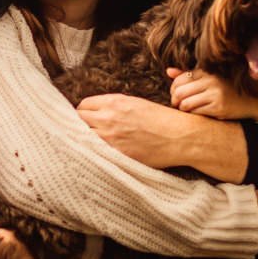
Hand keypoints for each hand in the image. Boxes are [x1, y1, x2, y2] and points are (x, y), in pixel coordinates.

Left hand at [76, 94, 194, 168]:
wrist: (180, 137)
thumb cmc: (162, 120)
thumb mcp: (136, 104)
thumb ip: (113, 107)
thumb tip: (97, 113)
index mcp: (114, 103)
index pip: (83, 106)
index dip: (83, 112)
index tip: (84, 119)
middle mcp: (108, 119)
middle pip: (77, 120)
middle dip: (77, 124)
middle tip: (81, 131)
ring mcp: (110, 138)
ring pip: (81, 137)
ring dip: (82, 140)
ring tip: (86, 144)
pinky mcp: (116, 155)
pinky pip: (94, 153)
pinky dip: (92, 153)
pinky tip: (96, 155)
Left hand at [168, 67, 257, 120]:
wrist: (249, 102)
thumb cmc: (225, 91)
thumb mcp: (208, 80)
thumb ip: (188, 75)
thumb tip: (168, 71)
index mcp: (207, 72)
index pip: (179, 79)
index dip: (173, 89)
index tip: (176, 96)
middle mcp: (211, 81)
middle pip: (180, 92)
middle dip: (175, 100)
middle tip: (178, 105)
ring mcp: (215, 94)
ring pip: (186, 103)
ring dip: (183, 109)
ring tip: (186, 110)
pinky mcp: (218, 107)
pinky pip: (196, 112)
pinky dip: (192, 115)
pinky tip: (197, 113)